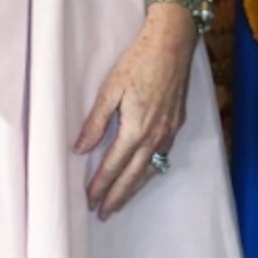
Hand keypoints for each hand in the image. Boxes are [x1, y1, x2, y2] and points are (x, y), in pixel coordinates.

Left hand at [75, 6, 196, 218]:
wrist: (172, 44)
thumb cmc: (138, 61)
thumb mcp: (110, 88)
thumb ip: (96, 121)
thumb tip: (80, 148)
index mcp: (135, 129)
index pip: (114, 166)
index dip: (101, 186)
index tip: (90, 202)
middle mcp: (155, 136)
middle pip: (134, 176)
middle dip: (118, 196)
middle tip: (104, 213)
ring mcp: (169, 131)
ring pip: (151, 169)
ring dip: (135, 188)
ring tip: (121, 201)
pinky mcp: (177, 123)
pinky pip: (163, 156)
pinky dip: (151, 171)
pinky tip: (145, 172)